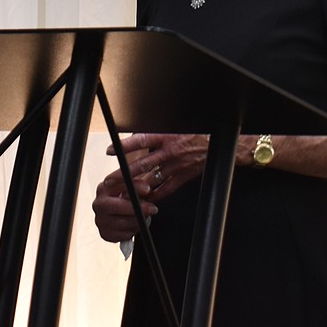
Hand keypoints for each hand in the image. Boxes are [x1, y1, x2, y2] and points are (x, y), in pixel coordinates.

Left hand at [91, 133, 208, 242]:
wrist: (216, 143)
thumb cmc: (195, 132)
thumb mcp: (175, 127)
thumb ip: (157, 132)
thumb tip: (139, 134)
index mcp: (166, 136)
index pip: (142, 140)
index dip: (125, 146)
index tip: (111, 150)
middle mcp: (170, 151)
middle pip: (143, 164)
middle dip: (125, 173)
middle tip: (110, 180)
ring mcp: (177, 165)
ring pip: (153, 178)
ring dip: (137, 187)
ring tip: (124, 193)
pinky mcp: (184, 176)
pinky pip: (167, 188)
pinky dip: (156, 195)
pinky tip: (147, 199)